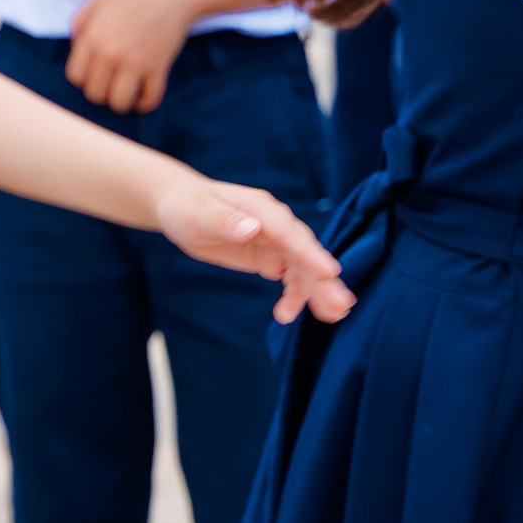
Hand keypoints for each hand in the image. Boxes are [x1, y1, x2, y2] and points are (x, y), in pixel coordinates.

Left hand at [66, 0, 194, 113]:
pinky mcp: (159, 69)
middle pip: (94, 94)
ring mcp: (136, 64)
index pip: (75, 77)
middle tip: (109, 81)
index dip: (83, 77)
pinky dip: (145, 102)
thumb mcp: (96, 2)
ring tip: (125, 90)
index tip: (94, 70)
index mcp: (93, 39)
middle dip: (100, 91)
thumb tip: (76, 51)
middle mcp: (111, 55)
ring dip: (121, 101)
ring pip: (119, 104)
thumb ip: (80, 26)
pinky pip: (150, 101)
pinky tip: (143, 93)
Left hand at [156, 180, 353, 323]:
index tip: (330, 273)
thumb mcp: (200, 214)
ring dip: (316, 292)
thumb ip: (225, 221)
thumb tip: (252, 228)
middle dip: (323, 280)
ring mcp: (275, 242)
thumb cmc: (188, 206)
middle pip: (305, 253)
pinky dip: (294, 296)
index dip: (310, 253)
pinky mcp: (270, 257)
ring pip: (303, 269)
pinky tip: (287, 314)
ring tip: (332, 316)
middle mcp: (275, 224)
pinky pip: (290, 278)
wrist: (181, 207)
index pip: (290, 233)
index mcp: (261, 209)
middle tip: (340, 305)